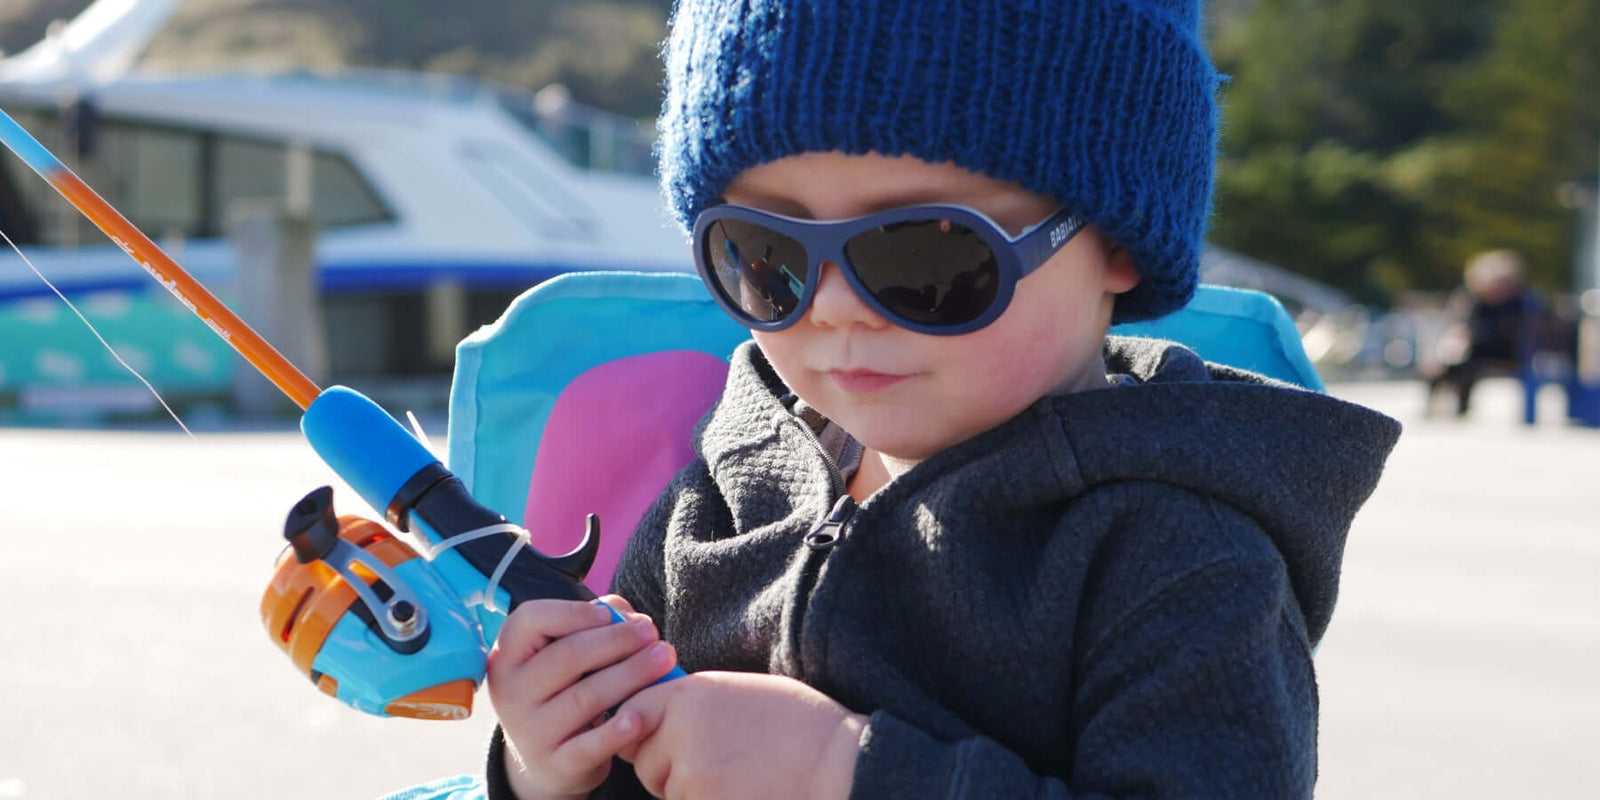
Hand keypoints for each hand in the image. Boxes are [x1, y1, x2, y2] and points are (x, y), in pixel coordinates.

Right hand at [486, 595, 679, 799]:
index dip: (573, 613)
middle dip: (616, 641)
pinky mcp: (554, 764)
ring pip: (585, 697)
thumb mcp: (564, 655)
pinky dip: (614, 733)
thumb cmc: (564, 689)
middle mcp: (512, 693)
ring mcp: (530, 731)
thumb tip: (631, 618)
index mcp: (509, 656)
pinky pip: (588, 746)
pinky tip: (639, 718)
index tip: (610, 615)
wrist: (546, 760)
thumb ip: (595, 624)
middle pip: (567, 657)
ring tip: (664, 659)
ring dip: (630, 674)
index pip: (530, 620)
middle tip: (651, 633)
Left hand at [615, 671, 866, 799]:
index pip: (631, 713)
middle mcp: (681, 732)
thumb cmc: (797, 723)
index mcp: (689, 694)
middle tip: (711, 765)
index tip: (655, 738)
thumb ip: (690, 702)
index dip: (638, 729)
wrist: (837, 762)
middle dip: (665, 768)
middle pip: (643, 760)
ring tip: (736, 777)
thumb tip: (650, 717)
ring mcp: (691, 776)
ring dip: (689, 792)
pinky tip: (743, 792)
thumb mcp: (737, 691)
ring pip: (667, 792)